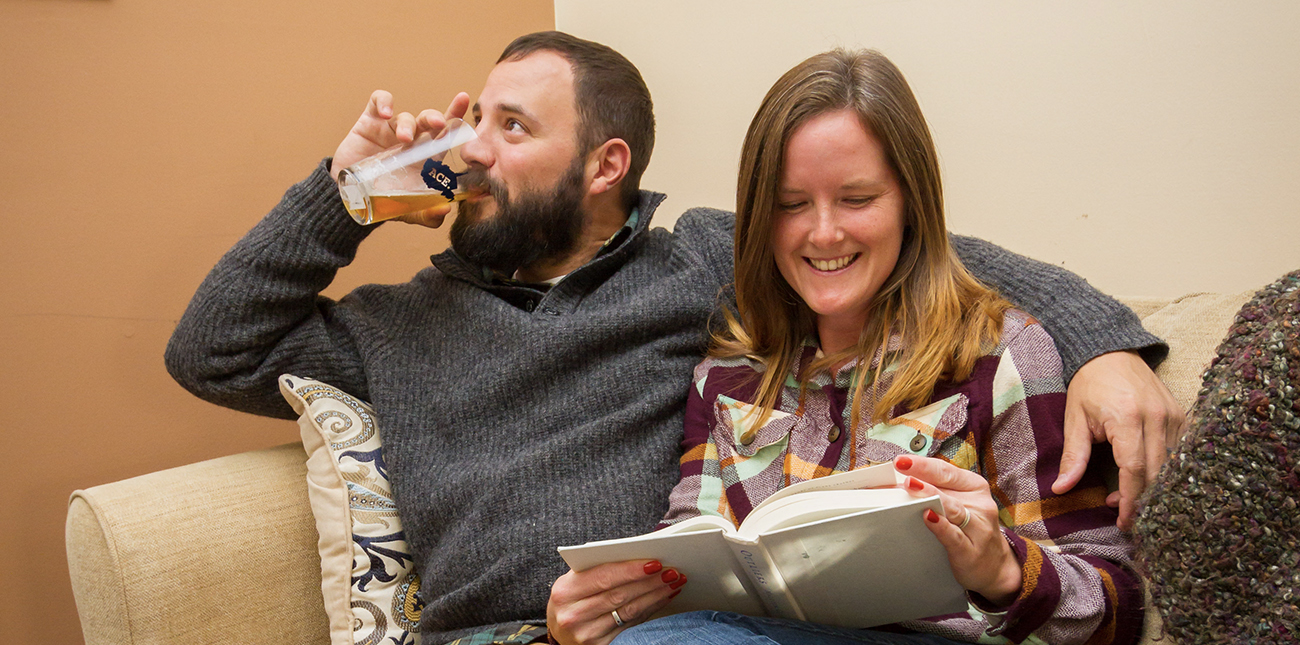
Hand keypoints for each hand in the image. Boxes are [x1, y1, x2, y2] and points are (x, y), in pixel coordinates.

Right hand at [330, 90, 471, 227]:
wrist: (347, 198)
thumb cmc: (382, 199)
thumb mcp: (407, 210)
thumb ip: (427, 214)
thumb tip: (445, 209)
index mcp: (426, 156)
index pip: (446, 133)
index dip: (455, 117)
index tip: (464, 101)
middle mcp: (412, 140)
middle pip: (429, 120)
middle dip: (436, 117)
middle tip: (437, 124)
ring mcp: (390, 130)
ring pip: (405, 116)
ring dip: (407, 124)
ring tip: (404, 138)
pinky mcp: (369, 122)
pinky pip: (378, 101)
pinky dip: (383, 102)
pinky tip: (384, 113)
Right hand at [547, 560, 685, 644]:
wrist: (560, 630)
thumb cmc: (573, 598)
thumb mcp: (575, 580)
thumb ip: (599, 567)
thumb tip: (639, 556)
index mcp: (565, 591)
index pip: (603, 577)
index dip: (631, 570)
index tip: (655, 563)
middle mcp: (573, 615)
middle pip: (619, 595)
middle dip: (649, 582)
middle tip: (672, 571)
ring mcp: (586, 634)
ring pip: (629, 612)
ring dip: (655, 596)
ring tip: (672, 583)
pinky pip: (631, 626)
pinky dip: (649, 610)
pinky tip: (662, 599)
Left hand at [894, 455, 1021, 606]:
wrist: (995, 567)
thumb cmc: (971, 531)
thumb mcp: (959, 504)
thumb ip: (937, 492)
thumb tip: (899, 484)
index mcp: (974, 487)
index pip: (945, 470)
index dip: (922, 464)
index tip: (900, 460)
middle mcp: (979, 504)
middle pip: (946, 486)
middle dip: (922, 475)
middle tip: (901, 468)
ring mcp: (978, 527)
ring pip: (952, 508)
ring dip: (931, 496)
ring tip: (911, 487)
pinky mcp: (971, 550)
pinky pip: (954, 536)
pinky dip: (941, 526)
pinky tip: (928, 518)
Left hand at [1053, 350, 1184, 530]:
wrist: (1111, 351)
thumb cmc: (1089, 385)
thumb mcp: (1075, 419)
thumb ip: (1072, 456)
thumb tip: (1060, 489)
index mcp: (1127, 418)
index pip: (1135, 470)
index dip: (1130, 500)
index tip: (1124, 522)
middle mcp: (1157, 417)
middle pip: (1158, 473)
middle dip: (1143, 500)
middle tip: (1125, 516)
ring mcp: (1174, 415)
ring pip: (1173, 466)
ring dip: (1154, 487)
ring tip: (1130, 498)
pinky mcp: (1182, 415)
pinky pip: (1180, 452)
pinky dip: (1166, 471)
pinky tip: (1146, 479)